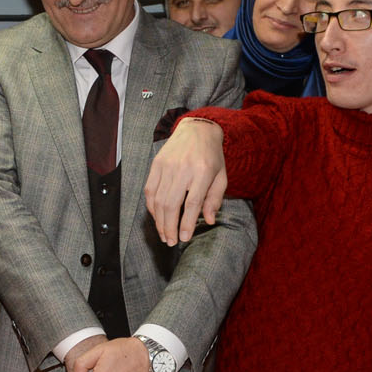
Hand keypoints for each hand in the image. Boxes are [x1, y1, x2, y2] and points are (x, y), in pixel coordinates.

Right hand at [144, 118, 225, 246]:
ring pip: (158, 200)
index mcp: (202, 172)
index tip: (184, 239)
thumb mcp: (221, 176)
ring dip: (159, 221)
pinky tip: (157, 217)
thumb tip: (208, 221)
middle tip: (171, 242)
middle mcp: (182, 169)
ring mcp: (167, 165)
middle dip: (169, 227)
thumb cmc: (212, 156)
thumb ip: (214, 199)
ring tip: (164, 234)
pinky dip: (152, 207)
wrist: (197, 129)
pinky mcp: (156, 164)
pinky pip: (150, 190)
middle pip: (171, 204)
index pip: (191, 203)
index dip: (186, 224)